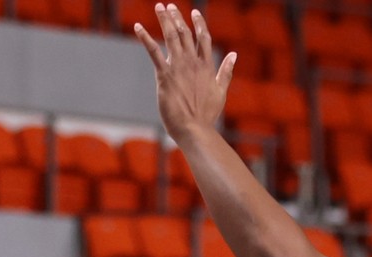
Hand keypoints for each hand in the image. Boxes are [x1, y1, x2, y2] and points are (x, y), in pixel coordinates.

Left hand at [133, 3, 235, 138]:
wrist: (195, 129)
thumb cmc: (207, 115)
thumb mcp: (220, 91)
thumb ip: (226, 71)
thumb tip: (234, 54)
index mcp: (206, 66)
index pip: (203, 38)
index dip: (198, 23)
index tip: (194, 13)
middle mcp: (192, 62)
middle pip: (184, 33)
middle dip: (176, 17)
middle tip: (169, 6)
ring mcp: (178, 67)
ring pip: (171, 37)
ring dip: (164, 20)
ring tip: (159, 7)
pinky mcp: (164, 75)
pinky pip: (153, 52)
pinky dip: (145, 38)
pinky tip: (138, 27)